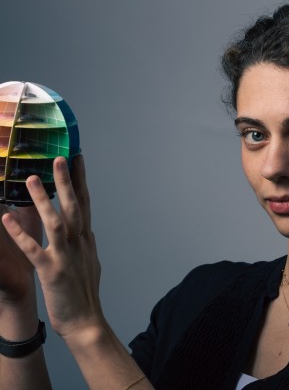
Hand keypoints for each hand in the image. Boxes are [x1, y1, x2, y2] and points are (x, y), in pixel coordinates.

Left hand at [1, 155, 101, 338]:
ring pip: (56, 222)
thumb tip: (86, 229)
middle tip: (60, 158)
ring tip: (32, 179)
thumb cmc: (85, 290)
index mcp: (86, 239)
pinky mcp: (51, 271)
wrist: (86, 319)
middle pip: (74, 206)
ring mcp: (66, 256)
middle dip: (67, 181)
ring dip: (44, 201)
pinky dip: (21, 233)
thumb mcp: (91, 260)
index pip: (85, 204)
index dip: (81, 181)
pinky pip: (34, 249)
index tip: (79, 160)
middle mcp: (79, 242)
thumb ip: (86, 242)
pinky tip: (7, 218)